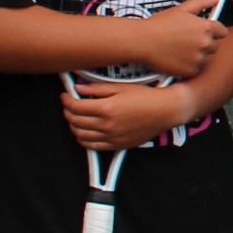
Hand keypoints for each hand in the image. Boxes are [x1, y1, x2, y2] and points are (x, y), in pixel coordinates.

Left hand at [62, 76, 198, 151]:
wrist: (166, 111)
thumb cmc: (146, 96)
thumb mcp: (122, 87)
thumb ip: (97, 89)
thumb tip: (78, 88)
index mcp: (106, 108)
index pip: (75, 107)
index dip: (66, 100)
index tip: (65, 95)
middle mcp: (106, 125)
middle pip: (75, 121)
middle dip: (67, 112)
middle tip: (69, 105)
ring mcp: (111, 137)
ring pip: (80, 135)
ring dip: (73, 126)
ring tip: (75, 118)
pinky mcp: (117, 145)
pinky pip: (92, 146)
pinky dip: (83, 139)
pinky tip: (85, 131)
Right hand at [117, 0, 226, 80]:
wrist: (142, 41)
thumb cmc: (159, 24)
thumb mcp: (181, 9)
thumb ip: (201, 3)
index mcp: (206, 28)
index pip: (222, 32)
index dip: (214, 32)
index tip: (204, 33)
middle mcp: (205, 43)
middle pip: (214, 46)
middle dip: (204, 44)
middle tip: (187, 41)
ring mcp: (198, 58)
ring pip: (205, 59)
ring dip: (197, 56)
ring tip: (180, 50)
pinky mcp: (189, 71)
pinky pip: (194, 70)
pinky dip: (187, 66)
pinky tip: (176, 59)